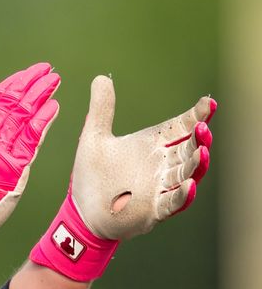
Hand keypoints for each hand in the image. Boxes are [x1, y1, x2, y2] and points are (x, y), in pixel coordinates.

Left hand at [30, 75, 215, 280]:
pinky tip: (189, 185)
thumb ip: (101, 110)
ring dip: (197, 164)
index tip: (208, 103)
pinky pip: (173, 203)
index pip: (180, 127)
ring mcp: (160, 188)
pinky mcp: (153, 210)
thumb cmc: (91, 176)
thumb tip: (101, 77)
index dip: (196, 115)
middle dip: (200, 139)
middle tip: (203, 127)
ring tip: (202, 152)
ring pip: (187, 174)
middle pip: (190, 149)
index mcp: (151, 145)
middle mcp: (161, 165)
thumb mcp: (94, 138)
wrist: (80, 211)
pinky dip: (182, 195)